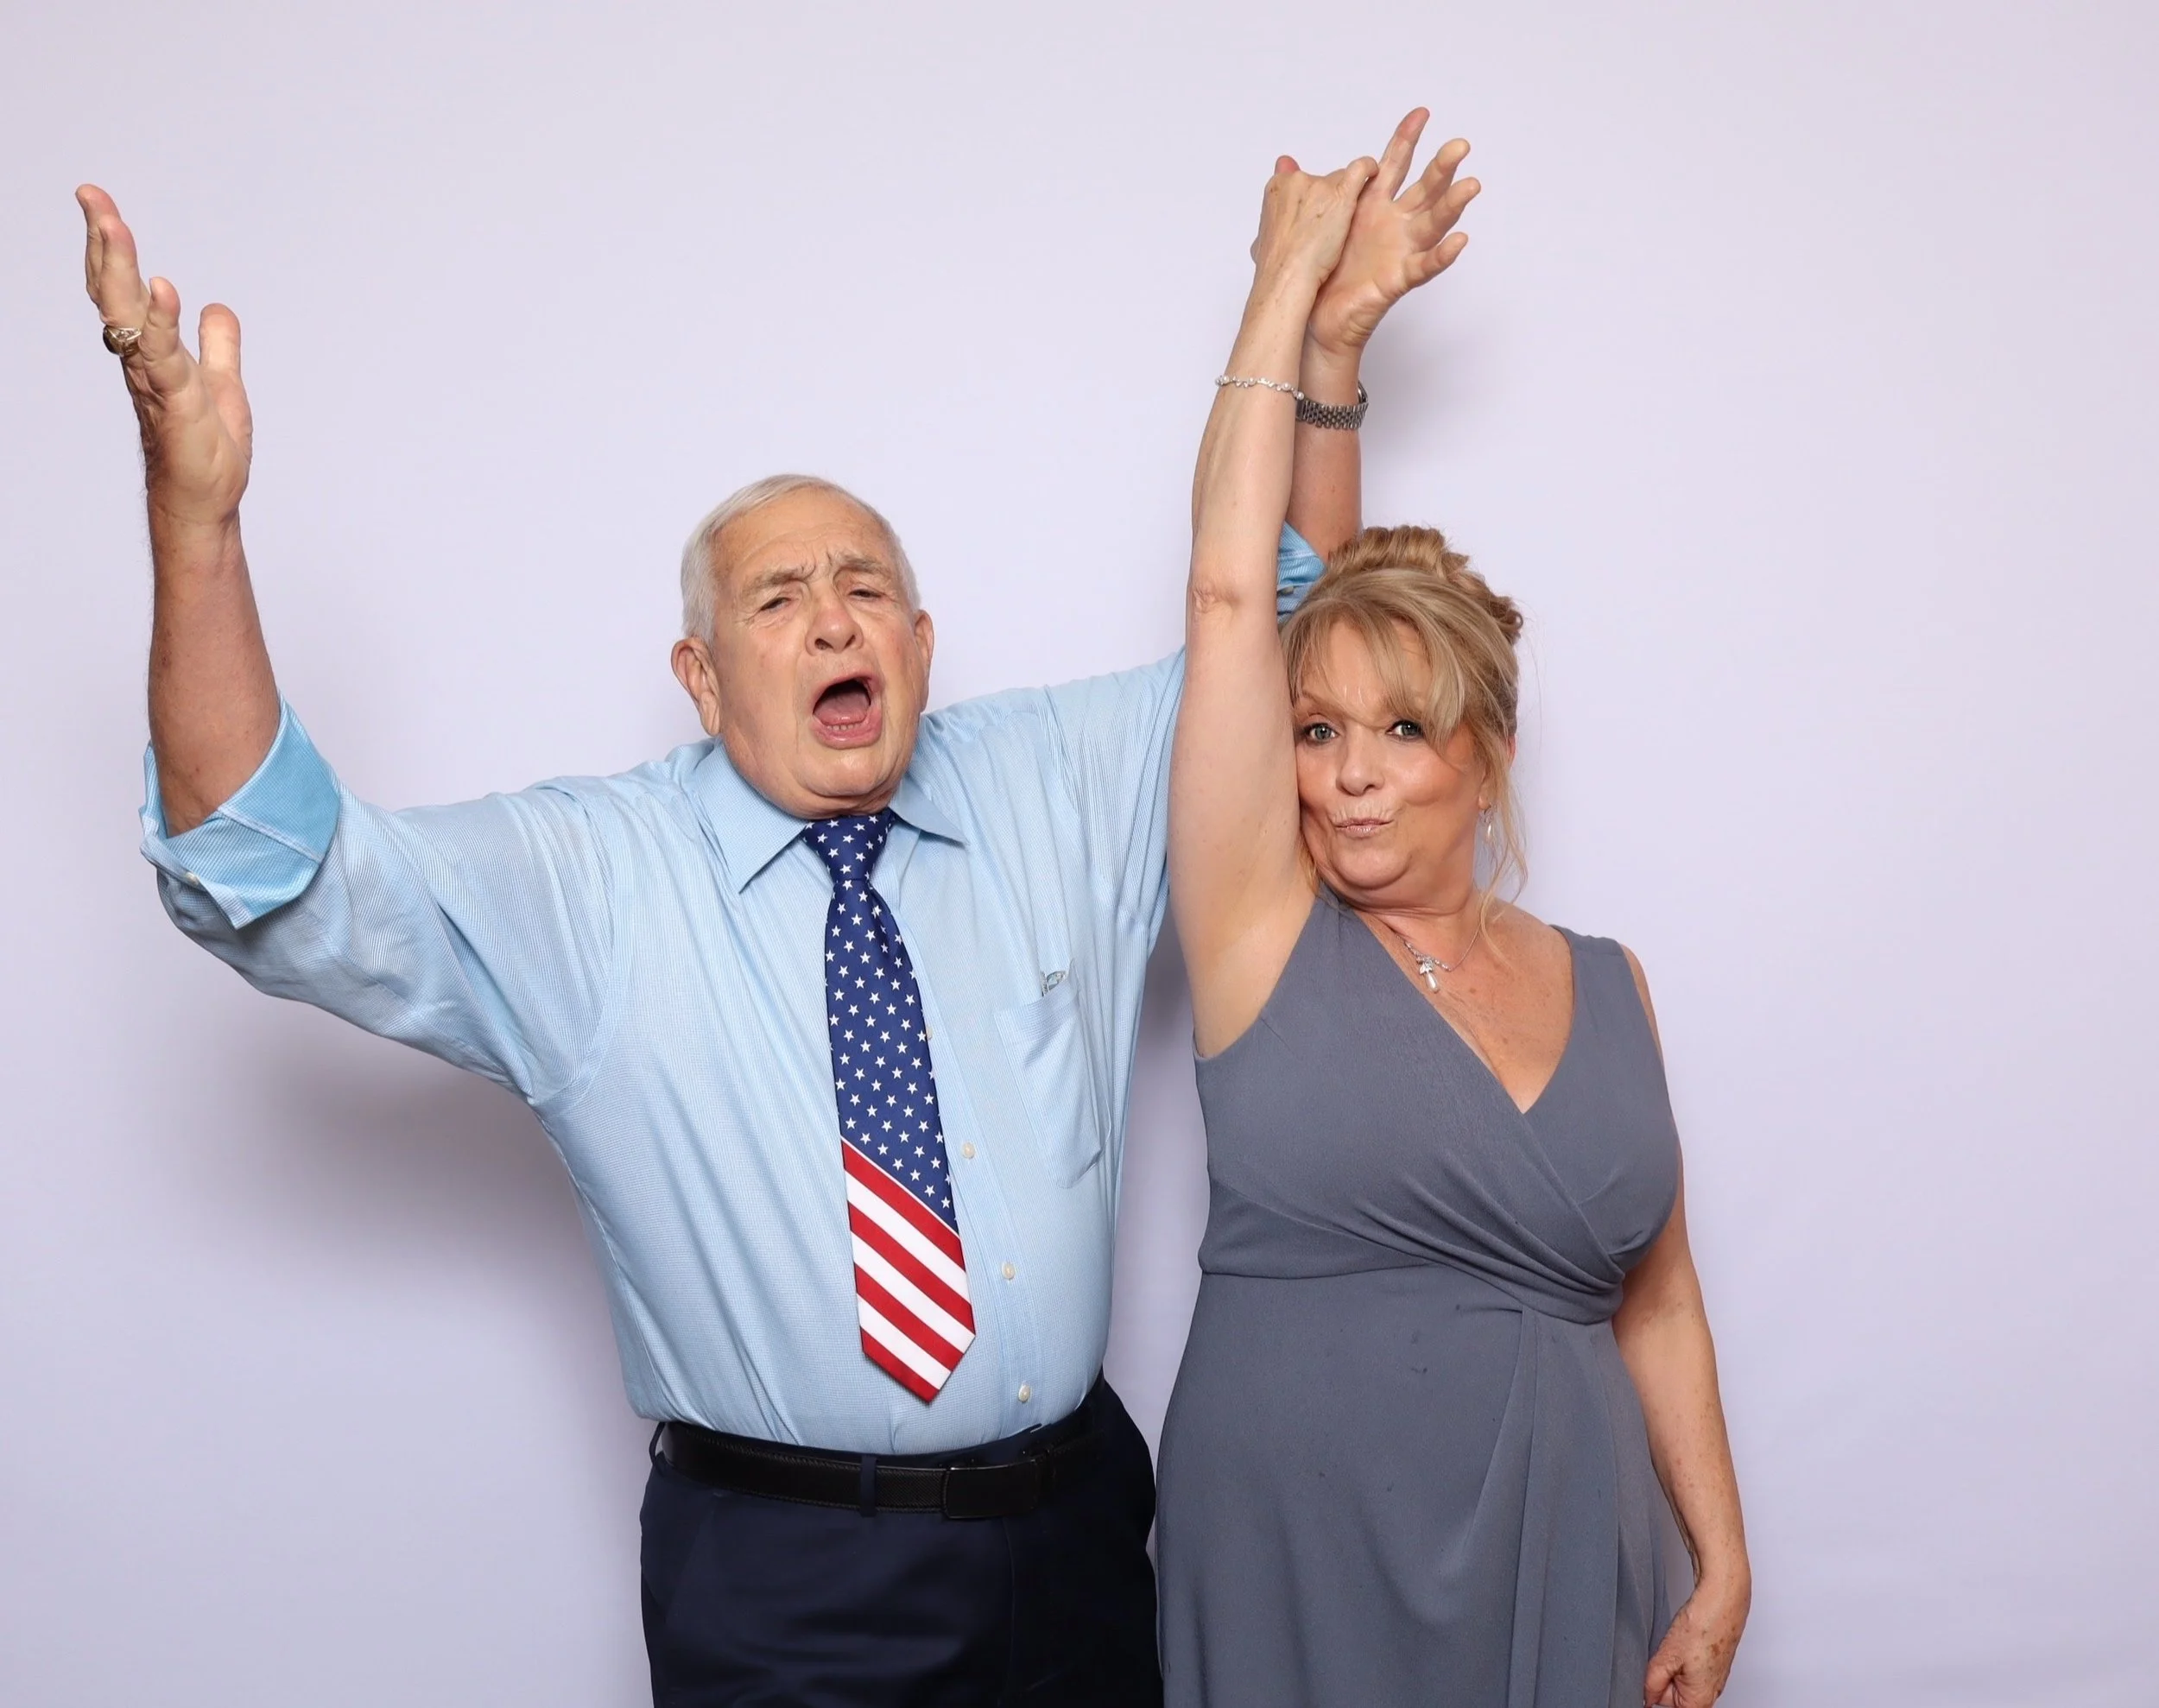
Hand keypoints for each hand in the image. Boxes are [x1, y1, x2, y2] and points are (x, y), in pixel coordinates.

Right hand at [77, 185, 251, 529]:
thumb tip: (217, 308)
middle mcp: (142, 358)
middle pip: (114, 291)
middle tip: (91, 196)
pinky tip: (166, 290)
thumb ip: (218, 344)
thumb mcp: (221, 381)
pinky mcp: (176, 402)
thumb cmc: (205, 446)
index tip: (97, 202)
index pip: (124, 289)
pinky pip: (165, 356)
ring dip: (122, 269)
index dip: (109, 248)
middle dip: (103, 243)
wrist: (205, 498)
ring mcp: (155, 378)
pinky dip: (164, 322)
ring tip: (115, 224)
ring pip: (129, 315)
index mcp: (151, 348)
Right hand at [1248, 157, 1379, 304]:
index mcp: (1277, 188)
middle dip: (1328, 201)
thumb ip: (1275, 212)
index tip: (1316, 216)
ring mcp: (1319, 186)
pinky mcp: (1341, 196)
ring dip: (1343, 200)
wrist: (1287, 277)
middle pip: (1323, 180)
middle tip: (1327, 230)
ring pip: (1340, 180)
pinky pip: (1360, 169)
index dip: (1312, 200)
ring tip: (1341, 228)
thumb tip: (1276, 204)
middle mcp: (1297, 180)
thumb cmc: (1276, 264)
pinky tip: (1373, 173)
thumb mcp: (1263, 235)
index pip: (1303, 181)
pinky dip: (1368, 168)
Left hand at [1306, 110, 1478, 357]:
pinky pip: (1423, 267)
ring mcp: (1399, 251)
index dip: (1407, 138)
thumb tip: (1284, 162)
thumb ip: (1305, 190)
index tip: (1421, 112)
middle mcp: (1393, 225)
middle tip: (1460, 143)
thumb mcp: (1309, 223)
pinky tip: (1459, 240)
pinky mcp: (1396, 280)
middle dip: (1442, 166)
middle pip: (1423, 188)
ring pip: (1432, 223)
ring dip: (1453, 204)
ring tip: (1471, 185)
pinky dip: (1442, 255)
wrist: (1312, 316)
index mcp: (1373, 205)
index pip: (1394, 163)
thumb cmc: (1320, 272)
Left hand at [1643, 1575, 1748, 1706]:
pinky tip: (1683, 1641)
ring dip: (1672, 1663)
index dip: (1653, 1688)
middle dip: (1662, 1676)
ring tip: (1677, 1646)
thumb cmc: (1703, 1627)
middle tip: (1666, 1654)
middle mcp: (1711, 1693)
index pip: (1665, 1706)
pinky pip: (1690, 1666)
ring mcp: (1714, 1677)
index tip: (1651, 1673)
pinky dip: (1682, 1655)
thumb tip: (1645, 1698)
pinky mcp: (1714, 1662)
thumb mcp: (1666, 1657)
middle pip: (1673, 1694)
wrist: (1722, 1602)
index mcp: (1699, 1700)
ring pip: (1680, 1677)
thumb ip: (1652, 1683)